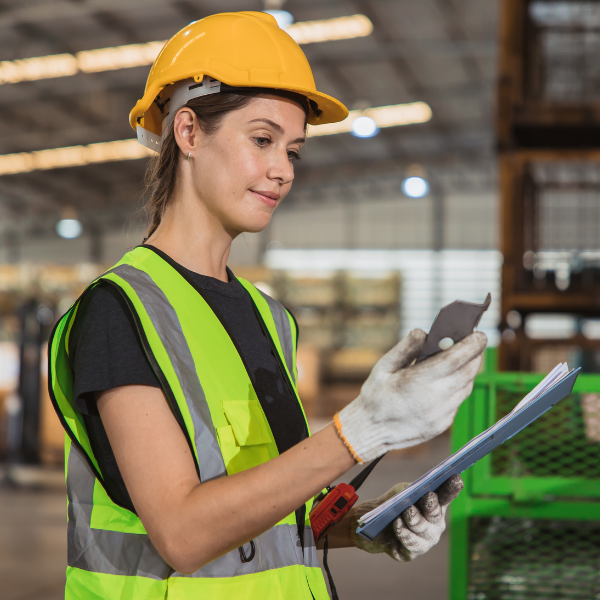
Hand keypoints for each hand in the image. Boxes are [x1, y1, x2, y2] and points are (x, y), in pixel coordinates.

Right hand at [335, 329, 486, 461]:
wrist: (371, 430)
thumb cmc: (375, 395)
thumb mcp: (383, 367)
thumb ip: (405, 348)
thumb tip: (424, 332)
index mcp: (417, 382)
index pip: (454, 359)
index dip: (470, 345)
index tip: (479, 334)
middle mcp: (433, 399)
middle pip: (466, 373)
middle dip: (474, 355)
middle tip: (475, 342)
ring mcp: (440, 415)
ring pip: (466, 387)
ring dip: (468, 371)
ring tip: (464, 358)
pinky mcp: (442, 424)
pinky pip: (458, 401)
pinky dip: (459, 387)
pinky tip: (450, 380)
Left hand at [350, 474, 462, 561]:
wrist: (373, 524)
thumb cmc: (393, 504)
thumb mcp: (400, 492)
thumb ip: (411, 490)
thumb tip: (418, 490)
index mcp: (435, 506)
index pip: (446, 496)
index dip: (451, 488)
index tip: (456, 478)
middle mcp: (434, 525)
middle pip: (435, 515)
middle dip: (431, 506)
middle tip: (428, 496)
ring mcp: (425, 541)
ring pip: (422, 529)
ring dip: (414, 519)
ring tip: (407, 511)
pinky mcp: (411, 553)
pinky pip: (409, 544)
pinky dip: (403, 533)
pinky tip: (398, 524)